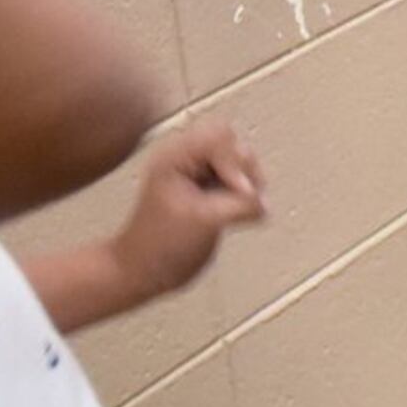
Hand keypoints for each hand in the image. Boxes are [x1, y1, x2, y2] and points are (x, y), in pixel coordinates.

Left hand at [108, 121, 267, 303]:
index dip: (235, 164)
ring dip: (248, 182)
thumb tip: (263, 202)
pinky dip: (244, 194)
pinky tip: (238, 212)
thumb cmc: (159, 246)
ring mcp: (196, 173)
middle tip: (245, 198)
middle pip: (232, 142)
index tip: (238, 193)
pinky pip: (236, 179)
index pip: (219, 136)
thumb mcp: (205, 221)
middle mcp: (185, 158)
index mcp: (176, 156)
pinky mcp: (207, 190)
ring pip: (238, 160)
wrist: (143, 270)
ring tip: (244, 207)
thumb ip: (239, 205)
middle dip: (245, 170)